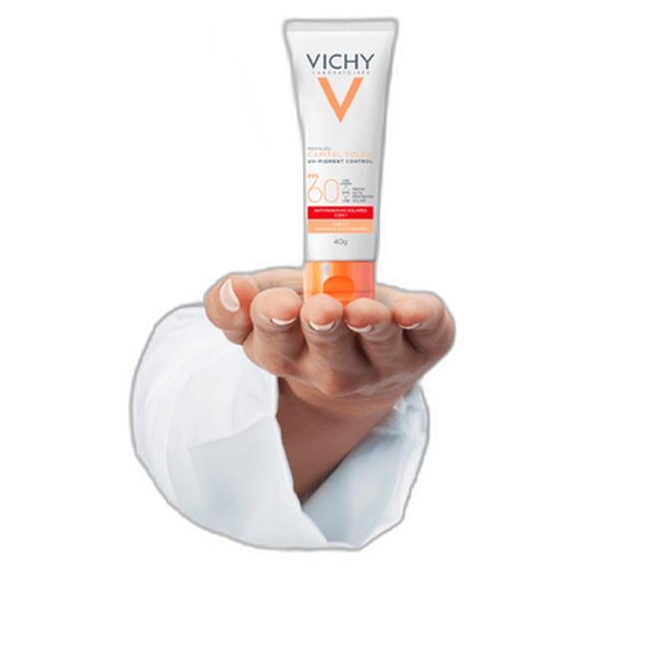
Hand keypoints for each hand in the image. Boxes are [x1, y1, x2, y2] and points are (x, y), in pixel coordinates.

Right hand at [203, 266, 454, 499]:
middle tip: (320, 308)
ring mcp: (385, 363)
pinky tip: (414, 311)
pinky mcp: (426, 345)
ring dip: (371, 328)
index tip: (279, 303)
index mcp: (288, 357)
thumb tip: (232, 290)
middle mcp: (336, 371)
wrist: (366, 353)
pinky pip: (429, 335)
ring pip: (379, 349)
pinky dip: (424, 321)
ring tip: (362, 310)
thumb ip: (234, 302)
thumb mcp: (267, 303)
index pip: (274, 346)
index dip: (273, 322)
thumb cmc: (308, 319)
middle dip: (324, 330)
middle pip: (329, 356)